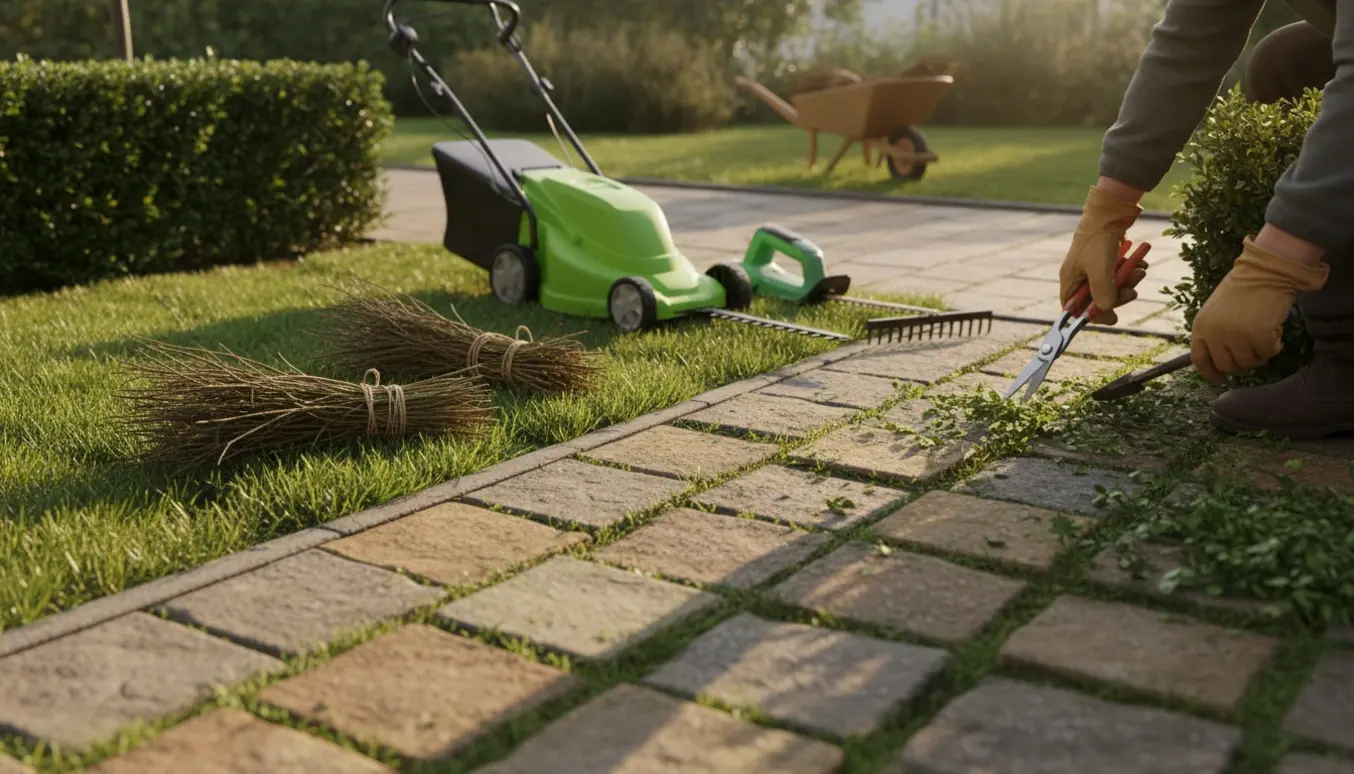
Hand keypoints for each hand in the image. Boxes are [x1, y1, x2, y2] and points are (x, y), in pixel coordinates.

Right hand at [1060, 184, 1149, 324]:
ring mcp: (1093, 268)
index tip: (1113, 316)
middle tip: (1133, 292)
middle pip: (1097, 300)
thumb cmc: (1099, 239)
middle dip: (1118, 296)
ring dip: (1128, 282)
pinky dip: (1131, 272)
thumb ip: (1102, 293)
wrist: (1111, 211)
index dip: (1092, 315)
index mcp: (1070, 280)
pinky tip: (1139, 263)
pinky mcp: (1107, 260)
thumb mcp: (1100, 269)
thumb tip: (1108, 309)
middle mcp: (1080, 276)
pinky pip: (1119, 275)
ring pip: (1112, 287)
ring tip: (1140, 271)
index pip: (1074, 309)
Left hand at [1190, 235, 1328, 382]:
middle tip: (1251, 350)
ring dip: (1257, 353)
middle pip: (1226, 366)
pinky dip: (1273, 346)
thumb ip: (1214, 334)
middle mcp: (1215, 334)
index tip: (1219, 379)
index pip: (1199, 360)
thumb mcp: (1216, 312)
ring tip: (1261, 334)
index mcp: (1200, 327)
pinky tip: (1273, 330)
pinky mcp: (1258, 337)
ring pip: (1248, 363)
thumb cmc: (1242, 290)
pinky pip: (1267, 354)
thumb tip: (1220, 362)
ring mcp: (1236, 337)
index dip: (1210, 373)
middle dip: (1240, 363)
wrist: (1265, 272)